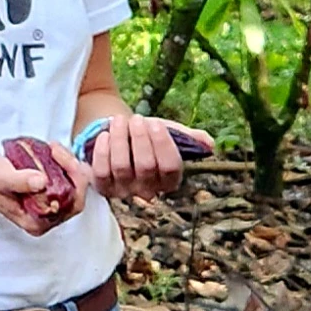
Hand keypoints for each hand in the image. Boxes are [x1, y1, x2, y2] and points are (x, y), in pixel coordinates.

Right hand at [0, 144, 90, 235]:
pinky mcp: (43, 194)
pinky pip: (64, 181)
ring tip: (53, 148)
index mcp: (37, 221)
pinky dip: (62, 165)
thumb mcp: (0, 175)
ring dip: (67, 165)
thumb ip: (20, 181)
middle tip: (57, 149)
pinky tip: (52, 152)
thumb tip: (42, 183)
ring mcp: (45, 206)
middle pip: (76, 195)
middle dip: (72, 169)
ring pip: (72, 186)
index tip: (60, 156)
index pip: (73, 204)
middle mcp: (44, 218)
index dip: (75, 179)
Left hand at [89, 112, 211, 199]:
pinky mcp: (103, 187)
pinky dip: (102, 150)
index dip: (163, 145)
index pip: (171, 169)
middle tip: (137, 119)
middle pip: (145, 167)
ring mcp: (124, 191)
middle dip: (140, 139)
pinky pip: (101, 172)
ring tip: (120, 121)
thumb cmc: (145, 134)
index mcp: (169, 179)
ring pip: (121, 168)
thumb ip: (188, 137)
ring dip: (120, 139)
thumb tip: (209, 143)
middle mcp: (148, 190)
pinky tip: (104, 135)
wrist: (115, 131)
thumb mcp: (167, 132)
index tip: (155, 123)